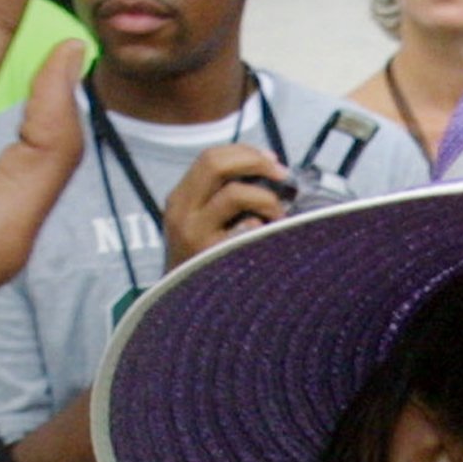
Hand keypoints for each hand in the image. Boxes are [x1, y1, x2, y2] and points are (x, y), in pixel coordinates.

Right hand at [164, 143, 290, 270]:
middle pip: (215, 164)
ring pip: (234, 193)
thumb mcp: (201, 224)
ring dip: (266, 198)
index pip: (210, 157)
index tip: (272, 159)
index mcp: (180, 200)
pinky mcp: (212, 255)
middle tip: (282, 175)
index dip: (245, 152)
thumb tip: (268, 170)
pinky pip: (247, 229)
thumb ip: (222, 197)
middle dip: (255, 161)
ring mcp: (195, 234)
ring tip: (278, 214)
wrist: (183, 309)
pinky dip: (263, 227)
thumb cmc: (206, 262)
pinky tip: (266, 239)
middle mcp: (182, 213)